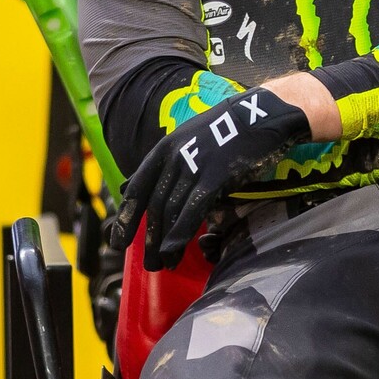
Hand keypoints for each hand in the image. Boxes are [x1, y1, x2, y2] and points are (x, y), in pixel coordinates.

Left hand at [111, 86, 311, 267]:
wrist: (261, 115)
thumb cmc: (228, 130)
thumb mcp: (189, 139)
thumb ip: (166, 163)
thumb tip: (132, 184)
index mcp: (164, 149)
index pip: (136, 188)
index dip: (125, 218)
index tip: (118, 241)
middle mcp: (174, 157)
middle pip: (154, 205)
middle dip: (148, 238)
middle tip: (148, 264)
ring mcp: (193, 166)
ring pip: (170, 210)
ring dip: (163, 242)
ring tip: (164, 264)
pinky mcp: (215, 176)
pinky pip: (192, 210)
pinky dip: (180, 233)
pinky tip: (174, 250)